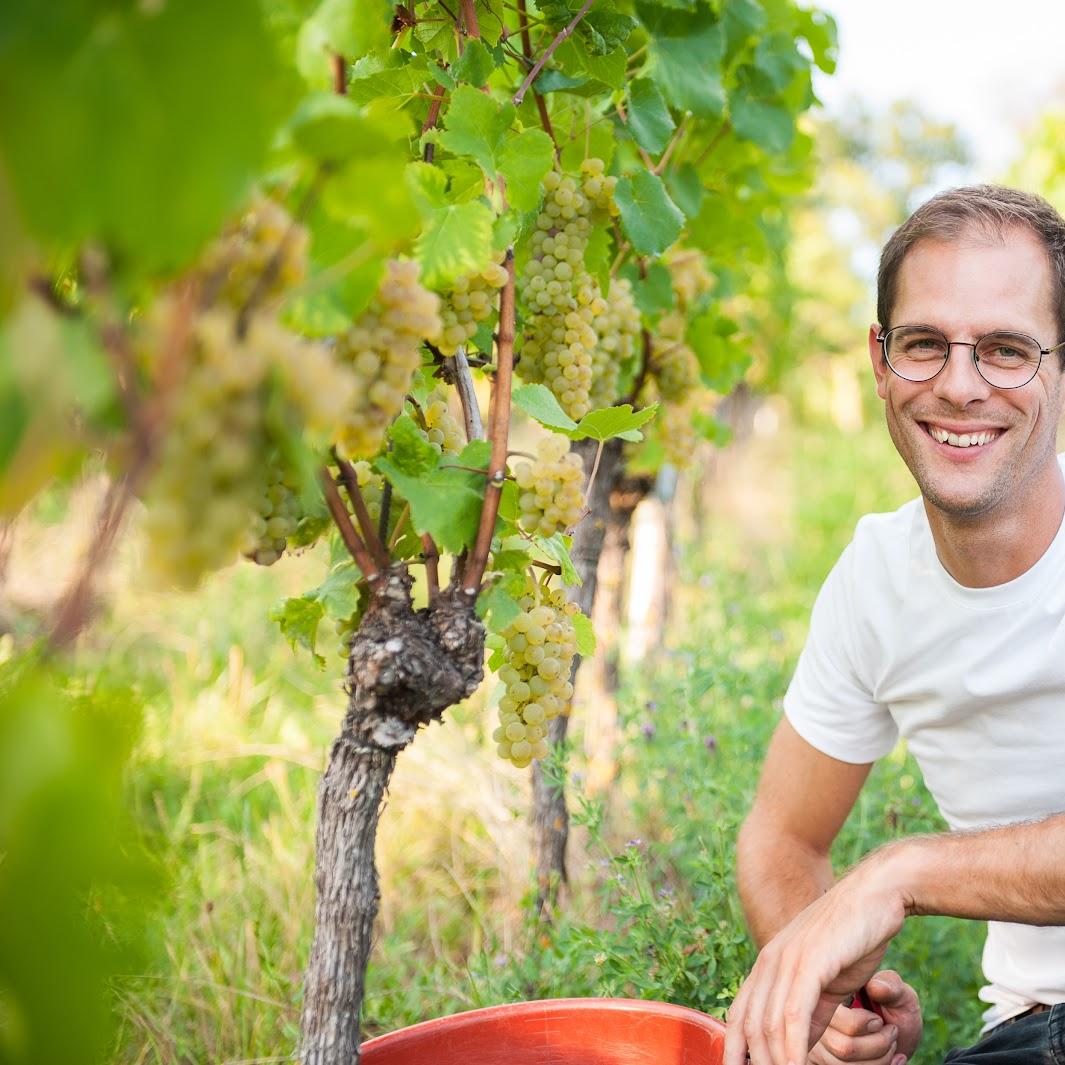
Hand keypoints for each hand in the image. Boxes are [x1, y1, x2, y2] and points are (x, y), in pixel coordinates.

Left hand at [723, 864, 906, 1064]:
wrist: (875, 895)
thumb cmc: (854, 938)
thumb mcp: (826, 982)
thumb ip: (809, 1012)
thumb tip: (796, 1046)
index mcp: (768, 965)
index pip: (739, 1016)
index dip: (735, 1052)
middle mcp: (769, 962)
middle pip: (749, 1027)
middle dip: (757, 1063)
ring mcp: (786, 960)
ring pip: (770, 1026)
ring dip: (777, 1062)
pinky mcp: (809, 961)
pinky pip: (794, 1014)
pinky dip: (793, 1047)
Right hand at [806, 971, 921, 1064]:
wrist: (899, 1031)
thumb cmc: (894, 1008)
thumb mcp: (899, 993)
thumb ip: (890, 986)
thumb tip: (874, 987)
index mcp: (826, 995)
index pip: (836, 1019)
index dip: (863, 1025)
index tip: (879, 1020)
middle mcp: (815, 1019)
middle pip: (843, 1048)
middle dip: (878, 1045)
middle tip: (890, 1033)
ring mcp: (818, 1045)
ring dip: (880, 1060)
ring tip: (890, 1046)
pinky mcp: (823, 1061)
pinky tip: (891, 1060)